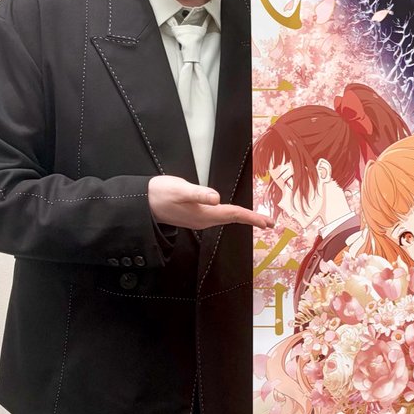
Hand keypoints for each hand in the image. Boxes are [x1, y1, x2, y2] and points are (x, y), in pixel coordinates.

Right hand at [148, 176, 273, 230]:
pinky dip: (231, 215)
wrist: (143, 203)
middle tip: (269, 222)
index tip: (267, 222)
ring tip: (257, 219)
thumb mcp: (180, 190)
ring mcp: (200, 219)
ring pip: (226, 218)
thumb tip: (216, 197)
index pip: (233, 214)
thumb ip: (198, 193)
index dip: (251, 217)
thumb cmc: (160, 194)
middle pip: (233, 219)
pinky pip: (219, 217)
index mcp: (204, 214)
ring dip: (242, 218)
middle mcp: (204, 220)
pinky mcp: (195, 216)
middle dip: (252, 220)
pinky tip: (234, 214)